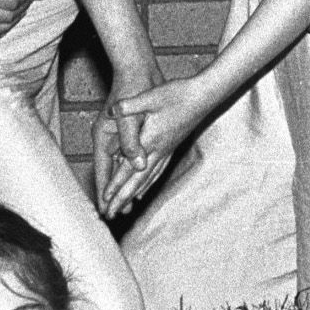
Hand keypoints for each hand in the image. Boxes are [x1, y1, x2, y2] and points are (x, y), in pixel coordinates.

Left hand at [98, 77, 204, 213]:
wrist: (204, 95)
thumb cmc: (178, 94)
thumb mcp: (151, 96)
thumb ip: (130, 106)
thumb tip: (112, 112)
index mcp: (151, 140)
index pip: (129, 167)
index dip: (116, 183)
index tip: (106, 199)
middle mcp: (159, 150)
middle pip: (138, 180)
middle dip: (123, 198)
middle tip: (111, 215)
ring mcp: (167, 150)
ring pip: (148, 178)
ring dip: (134, 194)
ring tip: (125, 208)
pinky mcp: (172, 147)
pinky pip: (158, 171)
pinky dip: (148, 183)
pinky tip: (144, 190)